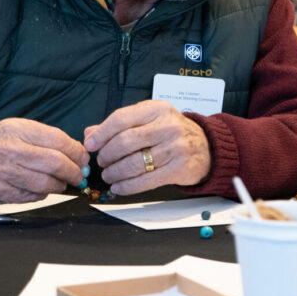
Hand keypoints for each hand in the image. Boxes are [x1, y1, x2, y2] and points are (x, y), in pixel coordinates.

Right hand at [0, 119, 88, 204]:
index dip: (77, 151)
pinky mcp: (0, 192)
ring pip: (46, 183)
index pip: (57, 140)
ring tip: (61, 182)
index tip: (84, 158)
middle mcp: (10, 149)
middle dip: (74, 171)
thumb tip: (77, 152)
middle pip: (55, 163)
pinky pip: (32, 196)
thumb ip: (44, 137)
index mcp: (16, 130)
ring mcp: (3, 172)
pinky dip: (43, 194)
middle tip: (79, 175)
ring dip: (60, 185)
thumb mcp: (14, 130)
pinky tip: (41, 188)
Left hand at [84, 99, 210, 194]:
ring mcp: (175, 148)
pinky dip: (127, 186)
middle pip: (125, 142)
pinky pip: (146, 181)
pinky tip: (119, 186)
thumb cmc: (172, 132)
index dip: (101, 134)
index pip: (121, 119)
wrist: (207, 147)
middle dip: (107, 155)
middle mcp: (167, 126)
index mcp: (157, 109)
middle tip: (102, 162)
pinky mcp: (179, 169)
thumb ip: (119, 124)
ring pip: (134, 164)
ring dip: (115, 173)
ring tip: (109, 175)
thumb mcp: (149, 119)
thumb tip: (90, 134)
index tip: (90, 145)